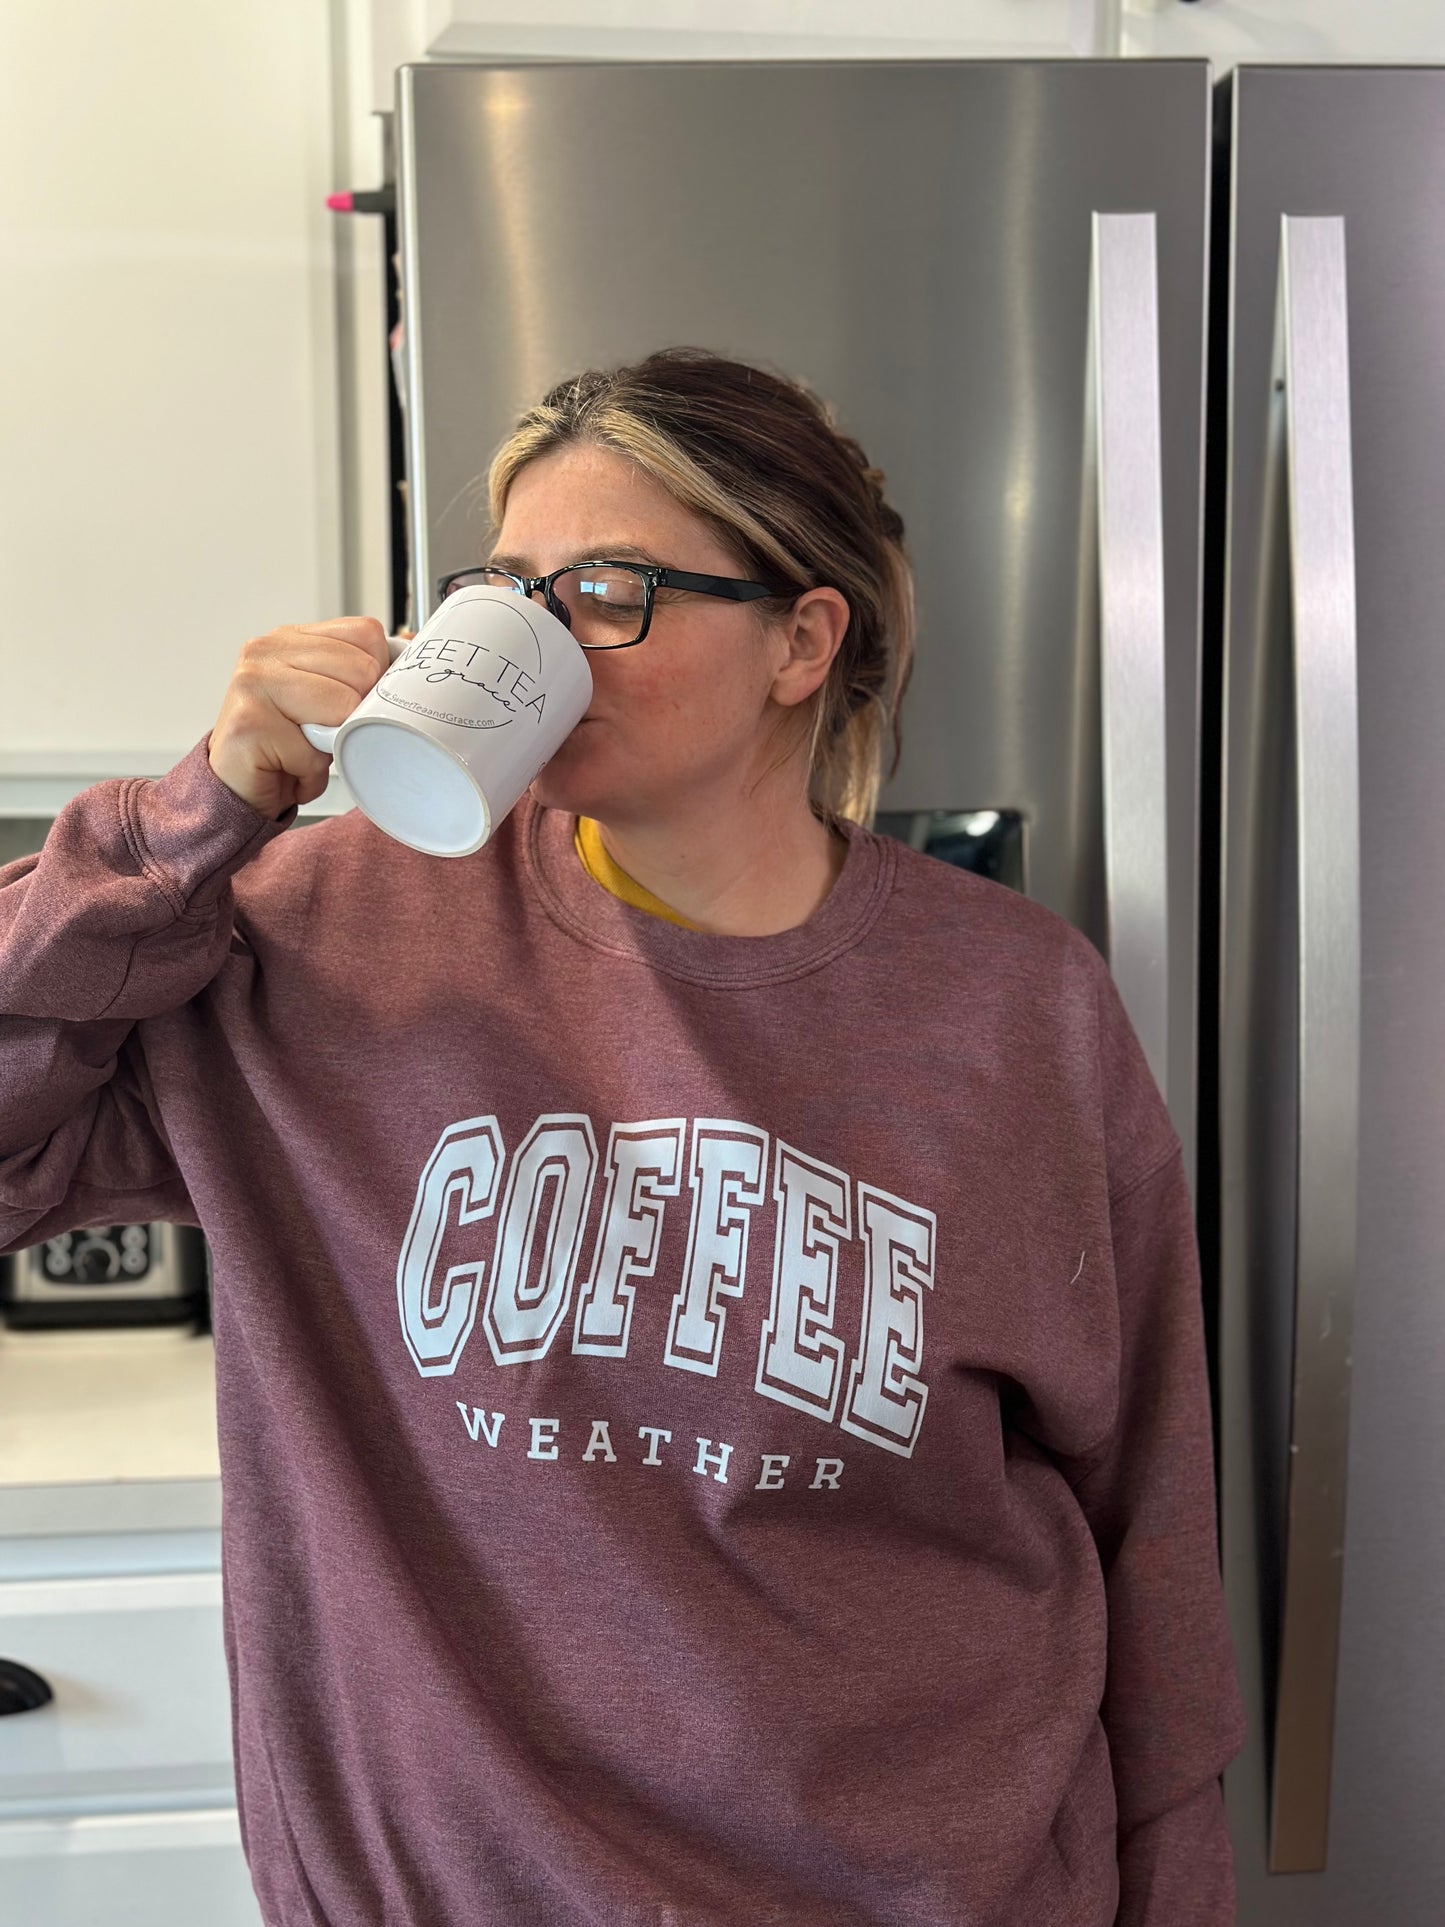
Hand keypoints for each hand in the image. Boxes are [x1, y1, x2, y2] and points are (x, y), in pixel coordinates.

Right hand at [207, 618, 391, 818]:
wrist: (236, 788)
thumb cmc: (284, 745)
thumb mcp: (326, 699)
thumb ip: (357, 675)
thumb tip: (412, 649)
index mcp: (290, 638)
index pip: (366, 634)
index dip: (376, 675)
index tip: (353, 703)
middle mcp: (267, 651)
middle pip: (362, 671)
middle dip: (355, 715)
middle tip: (322, 732)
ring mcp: (253, 683)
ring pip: (342, 708)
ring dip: (333, 746)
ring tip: (304, 749)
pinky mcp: (249, 723)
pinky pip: (312, 752)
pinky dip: (309, 773)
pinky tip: (286, 768)